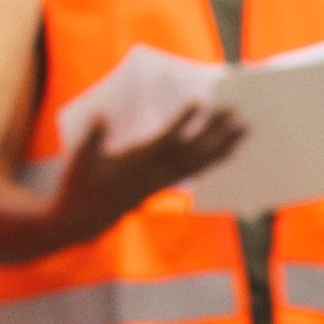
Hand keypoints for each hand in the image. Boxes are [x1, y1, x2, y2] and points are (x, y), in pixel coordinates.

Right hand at [47, 101, 246, 240]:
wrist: (83, 220)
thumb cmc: (79, 185)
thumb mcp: (80, 159)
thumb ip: (93, 137)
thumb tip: (101, 115)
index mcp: (135, 163)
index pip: (165, 141)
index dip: (183, 123)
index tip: (199, 103)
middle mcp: (154, 174)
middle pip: (192, 152)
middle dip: (216, 133)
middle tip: (237, 114)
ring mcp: (161, 182)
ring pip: (199, 164)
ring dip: (223, 146)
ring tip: (243, 131)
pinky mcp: (163, 186)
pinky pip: (195, 173)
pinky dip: (213, 161)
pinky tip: (228, 151)